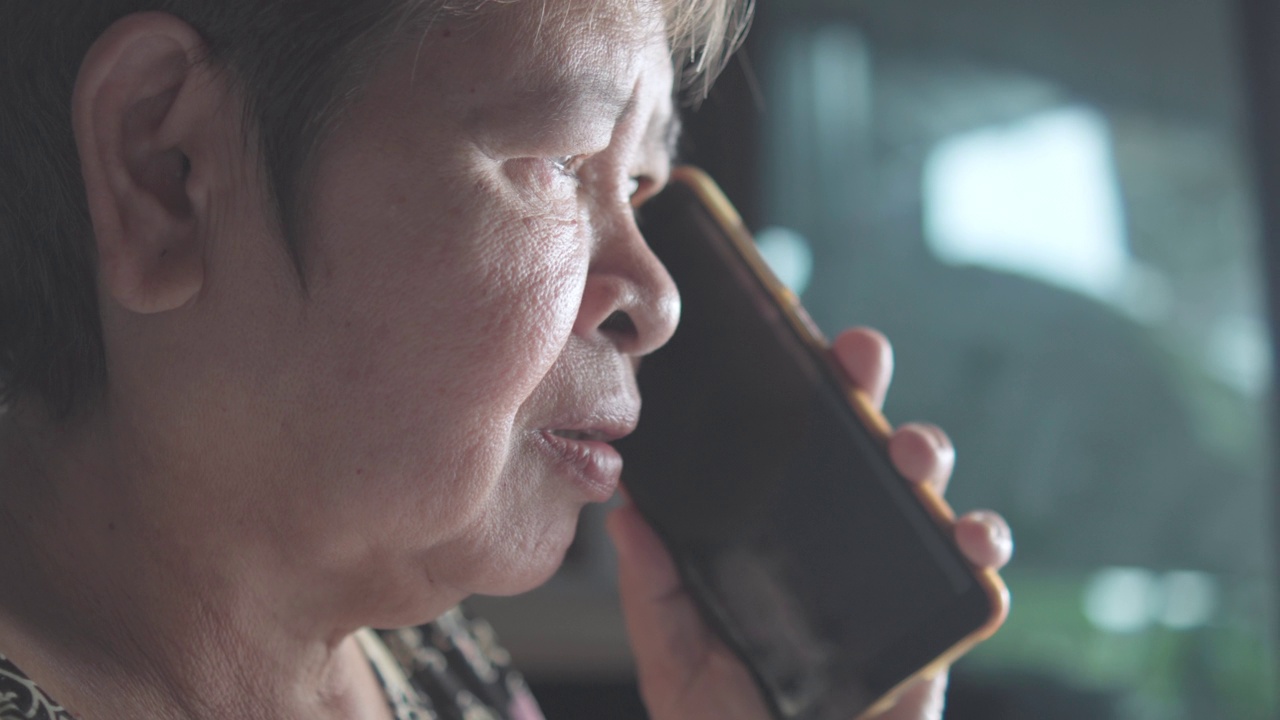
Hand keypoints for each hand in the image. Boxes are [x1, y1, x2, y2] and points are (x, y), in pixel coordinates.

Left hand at [607, 327, 1013, 719]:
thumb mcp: (675, 656)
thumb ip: (656, 590)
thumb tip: (626, 512)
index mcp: (774, 540)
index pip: (785, 454)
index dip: (793, 397)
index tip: (788, 344)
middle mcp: (834, 547)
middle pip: (858, 451)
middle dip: (866, 393)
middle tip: (856, 359)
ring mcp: (889, 583)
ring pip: (922, 495)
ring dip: (925, 453)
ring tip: (908, 453)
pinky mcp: (933, 630)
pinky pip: (971, 581)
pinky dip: (982, 548)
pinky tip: (968, 535)